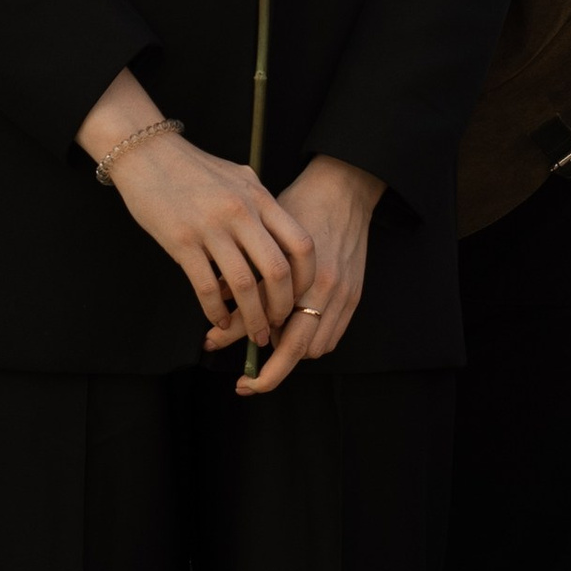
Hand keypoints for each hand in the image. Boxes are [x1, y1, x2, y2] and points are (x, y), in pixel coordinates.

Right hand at [86, 85, 314, 353]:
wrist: (146, 153)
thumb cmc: (193, 167)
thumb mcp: (239, 177)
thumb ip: (260, 205)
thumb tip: (279, 236)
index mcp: (259, 197)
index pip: (301, 244)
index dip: (307, 277)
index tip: (301, 297)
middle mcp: (240, 212)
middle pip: (277, 270)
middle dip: (282, 306)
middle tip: (278, 324)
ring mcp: (211, 227)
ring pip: (244, 285)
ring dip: (252, 318)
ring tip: (254, 334)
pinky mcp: (181, 242)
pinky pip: (205, 286)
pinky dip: (216, 311)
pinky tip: (219, 321)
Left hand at [232, 155, 383, 394]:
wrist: (343, 187)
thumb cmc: (298, 205)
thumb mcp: (262, 236)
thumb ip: (244, 276)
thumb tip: (216, 311)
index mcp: (296, 272)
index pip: (268, 326)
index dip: (242, 348)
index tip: (224, 361)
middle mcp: (323, 288)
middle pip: (295, 350)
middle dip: (269, 375)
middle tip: (245, 383)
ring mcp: (343, 294)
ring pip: (315, 348)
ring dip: (291, 354)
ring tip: (267, 345)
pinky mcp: (354, 295)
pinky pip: (333, 336)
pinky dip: (311, 342)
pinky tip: (292, 332)